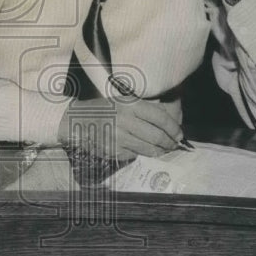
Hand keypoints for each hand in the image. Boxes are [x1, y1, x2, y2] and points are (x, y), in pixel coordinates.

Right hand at [56, 98, 184, 160]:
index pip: (160, 118)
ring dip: (160, 151)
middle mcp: (125, 121)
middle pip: (157, 136)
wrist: (76, 120)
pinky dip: (142, 154)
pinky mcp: (113, 151)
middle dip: (170, 143)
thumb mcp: (123, 100)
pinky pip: (135, 155)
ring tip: (164, 150)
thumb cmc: (103, 108)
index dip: (173, 128)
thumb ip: (144, 108)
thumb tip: (170, 118)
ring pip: (148, 149)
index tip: (179, 134)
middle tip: (175, 144)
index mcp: (129, 105)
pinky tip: (144, 151)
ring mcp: (118, 138)